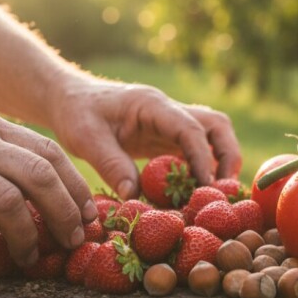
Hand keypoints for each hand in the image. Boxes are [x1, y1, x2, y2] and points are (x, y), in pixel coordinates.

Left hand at [47, 74, 241, 198]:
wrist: (70, 99)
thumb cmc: (76, 113)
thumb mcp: (86, 138)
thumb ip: (111, 164)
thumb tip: (134, 197)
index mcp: (152, 104)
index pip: (190, 128)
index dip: (202, 157)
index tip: (205, 185)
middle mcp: (168, 110)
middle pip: (216, 124)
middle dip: (227, 155)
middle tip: (225, 187)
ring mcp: (169, 123)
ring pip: (211, 134)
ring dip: (221, 160)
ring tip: (216, 192)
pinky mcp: (165, 137)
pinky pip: (194, 149)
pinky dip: (202, 168)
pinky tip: (195, 191)